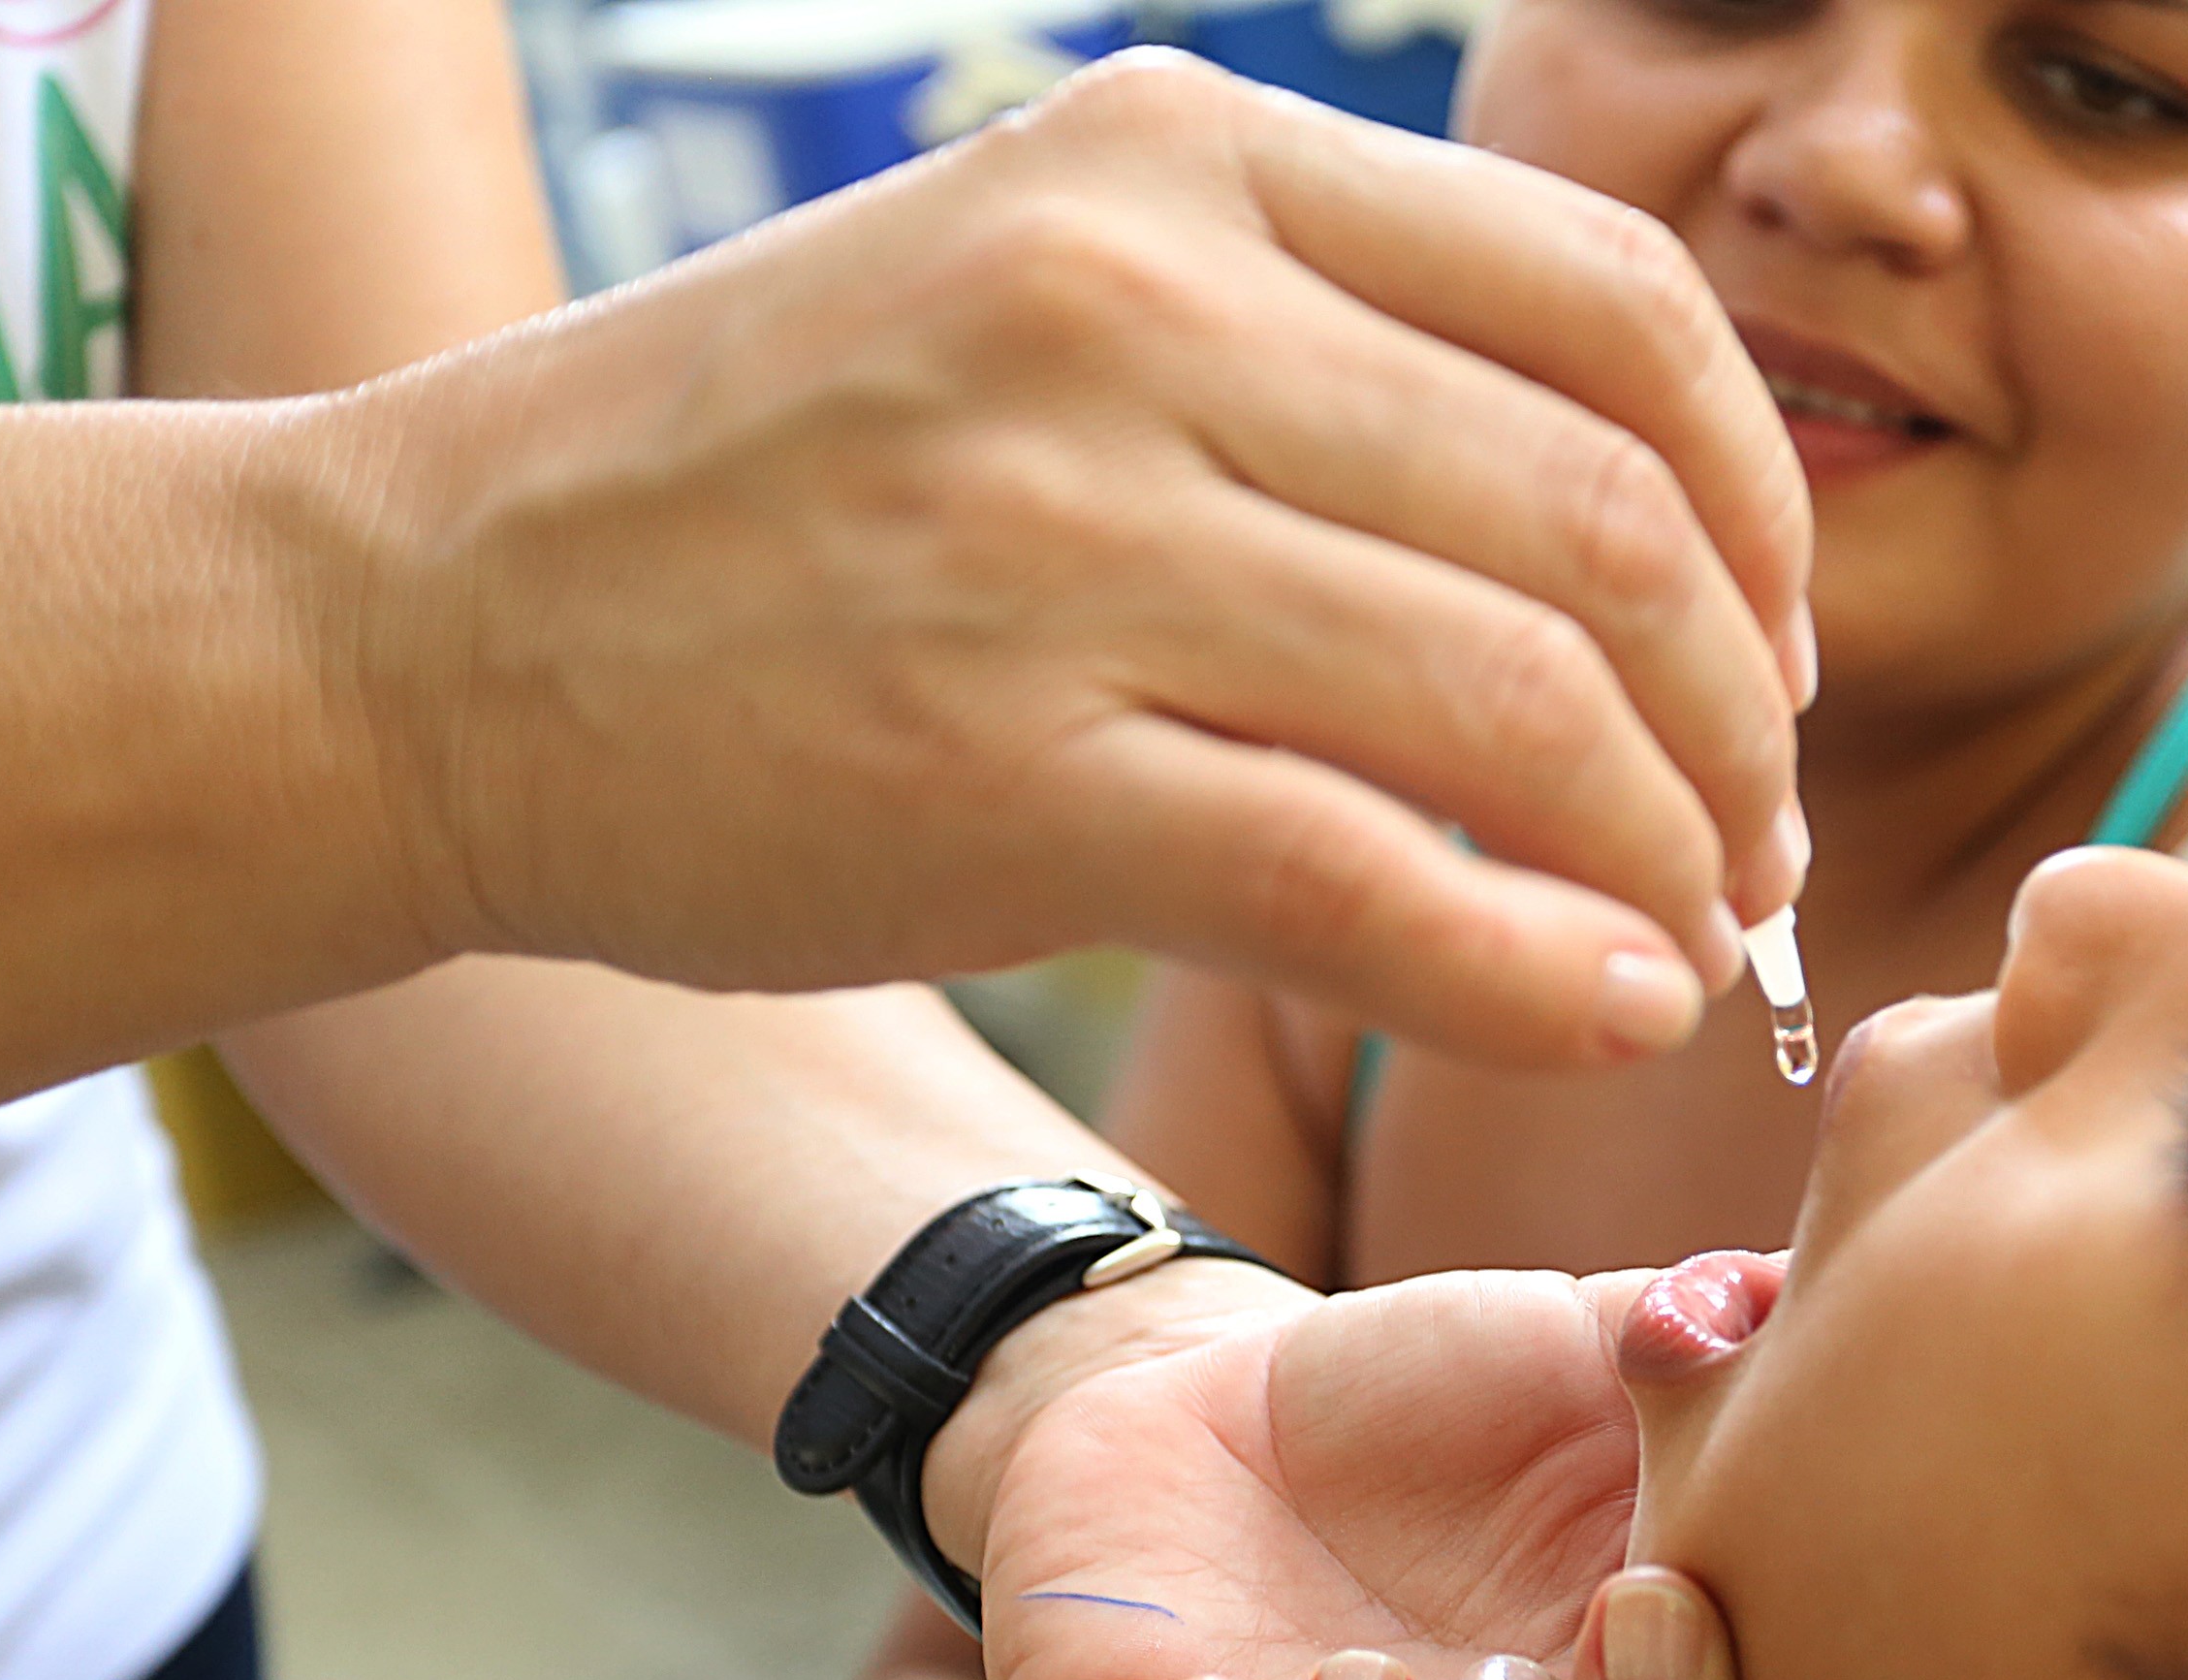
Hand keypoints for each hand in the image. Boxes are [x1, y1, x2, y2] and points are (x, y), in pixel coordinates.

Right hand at [317, 52, 1810, 1062]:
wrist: (417, 626)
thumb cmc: (764, 486)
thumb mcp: (1036, 294)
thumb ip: (1314, 352)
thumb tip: (1635, 535)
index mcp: (1175, 161)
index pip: (1616, 306)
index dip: (1762, 503)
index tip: (1770, 647)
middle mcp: (1129, 308)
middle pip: (1606, 517)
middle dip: (1742, 719)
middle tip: (1753, 836)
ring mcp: (1056, 538)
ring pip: (1523, 703)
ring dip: (1671, 855)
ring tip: (1691, 940)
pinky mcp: (994, 774)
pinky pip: (1368, 880)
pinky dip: (1540, 969)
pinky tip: (1610, 1009)